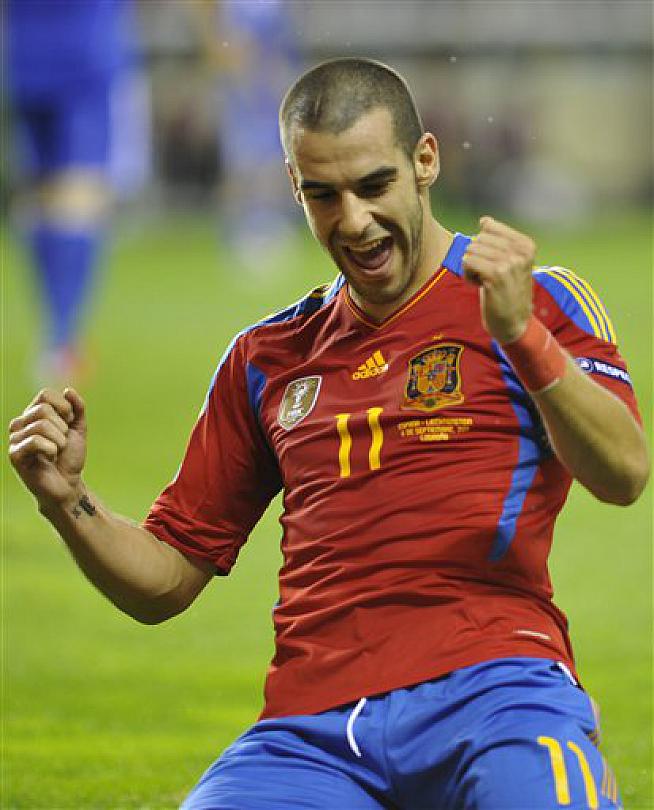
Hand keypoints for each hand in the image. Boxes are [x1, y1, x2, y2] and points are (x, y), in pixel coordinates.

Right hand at [9, 388, 86, 511]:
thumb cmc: (70, 458)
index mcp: (33, 414)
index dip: (64, 408)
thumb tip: (68, 390)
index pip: (45, 394)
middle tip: (62, 443)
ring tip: (56, 452)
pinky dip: (51, 449)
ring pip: (41, 425)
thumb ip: (77, 408)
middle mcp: (20, 424)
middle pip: (43, 409)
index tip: (68, 425)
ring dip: (59, 441)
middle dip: (62, 427)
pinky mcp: (15, 455)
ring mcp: (15, 439)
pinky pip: (35, 441)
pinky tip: (49, 458)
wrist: (69, 485)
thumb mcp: (79, 428)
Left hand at [462, 216, 535, 343]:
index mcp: (526, 244)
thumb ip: (498, 241)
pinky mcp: (496, 275)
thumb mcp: (509, 262)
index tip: (493, 263)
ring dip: (471, 267)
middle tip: (488, 276)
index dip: (483, 245)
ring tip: (486, 281)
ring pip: (470, 250)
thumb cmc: (507, 291)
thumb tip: (484, 220)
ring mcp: (509, 262)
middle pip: (477, 239)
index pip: (488, 227)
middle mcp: (520, 251)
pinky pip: (467, 262)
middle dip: (476, 257)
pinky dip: (468, 275)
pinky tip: (481, 286)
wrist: (514, 322)